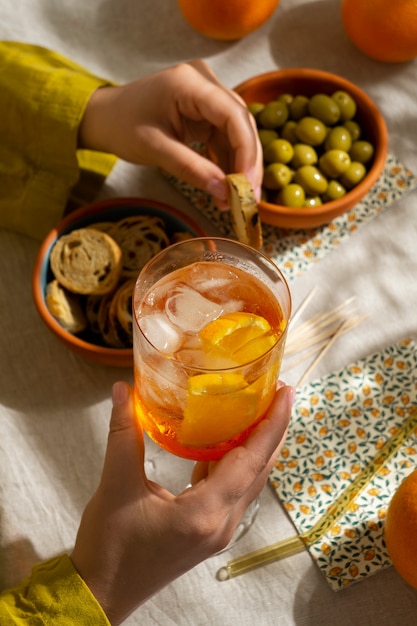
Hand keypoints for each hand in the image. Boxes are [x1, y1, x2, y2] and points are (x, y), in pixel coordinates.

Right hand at [70, 381, 293, 624]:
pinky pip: (233, 490)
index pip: (251, 460)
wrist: (102, 594)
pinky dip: (235, 463)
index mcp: (204, 513)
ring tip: (256, 411)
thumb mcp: (115, 486)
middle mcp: (222, 523)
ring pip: (250, 481)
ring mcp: (219, 530)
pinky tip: (224, 442)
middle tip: (277, 392)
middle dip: (272, 429)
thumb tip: (124, 389)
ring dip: (256, 446)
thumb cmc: (109, 547)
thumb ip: (123, 434)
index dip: (271, 423)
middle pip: (259, 469)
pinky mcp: (209, 531)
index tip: (285, 392)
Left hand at [78, 60, 262, 209]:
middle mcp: (204, 82)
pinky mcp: (206, 110)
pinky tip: (226, 187)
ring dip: (239, 166)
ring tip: (237, 199)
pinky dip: (227, 162)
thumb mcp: (156, 150)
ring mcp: (207, 94)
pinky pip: (226, 137)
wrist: (106, 117)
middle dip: (247, 162)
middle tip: (248, 198)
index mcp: (189, 83)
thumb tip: (225, 193)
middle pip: (241, 122)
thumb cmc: (123, 126)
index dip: (245, 151)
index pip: (233, 115)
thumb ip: (192, 169)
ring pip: (237, 132)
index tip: (246, 184)